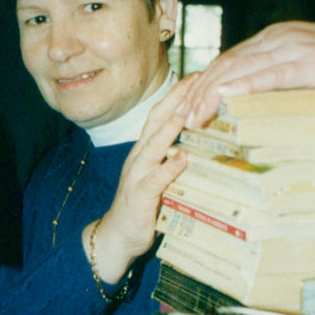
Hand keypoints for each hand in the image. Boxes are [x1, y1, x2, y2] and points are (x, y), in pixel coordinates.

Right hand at [82, 79, 191, 283]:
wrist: (116, 237)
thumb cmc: (142, 207)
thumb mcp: (159, 179)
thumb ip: (173, 161)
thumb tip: (199, 146)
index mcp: (144, 151)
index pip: (159, 115)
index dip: (176, 95)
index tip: (198, 76)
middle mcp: (138, 158)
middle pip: (155, 120)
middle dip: (176, 99)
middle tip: (198, 80)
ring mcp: (136, 176)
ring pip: (153, 145)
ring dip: (171, 127)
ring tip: (189, 110)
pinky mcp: (139, 197)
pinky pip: (154, 179)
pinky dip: (168, 168)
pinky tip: (182, 158)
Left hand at [180, 21, 314, 127]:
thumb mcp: (303, 73)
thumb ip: (276, 81)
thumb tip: (245, 105)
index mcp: (274, 40)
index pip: (228, 62)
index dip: (203, 84)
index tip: (184, 107)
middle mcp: (279, 39)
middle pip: (227, 65)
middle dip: (199, 92)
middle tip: (180, 118)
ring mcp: (294, 48)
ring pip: (241, 69)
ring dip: (213, 93)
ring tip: (194, 115)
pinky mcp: (312, 63)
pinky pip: (272, 75)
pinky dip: (246, 86)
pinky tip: (228, 98)